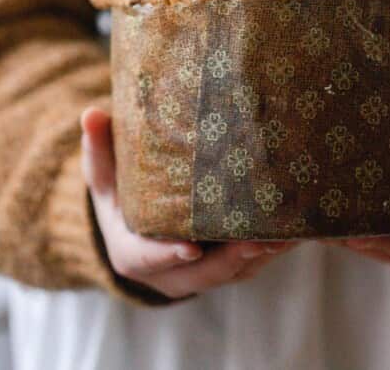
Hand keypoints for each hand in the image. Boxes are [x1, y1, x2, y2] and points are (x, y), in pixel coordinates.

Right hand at [81, 107, 294, 298]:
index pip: (150, 260)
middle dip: (232, 259)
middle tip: (258, 240)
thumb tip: (90, 114)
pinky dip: (274, 250)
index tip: (190, 248)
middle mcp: (170, 274)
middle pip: (204, 274)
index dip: (169, 255)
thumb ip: (99, 149)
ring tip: (290, 233)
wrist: (136, 230)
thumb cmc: (119, 198)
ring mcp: (202, 275)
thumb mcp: (104, 177)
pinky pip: (254, 265)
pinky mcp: (228, 269)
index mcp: (133, 255)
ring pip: (235, 273)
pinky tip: (299, 229)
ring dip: (263, 255)